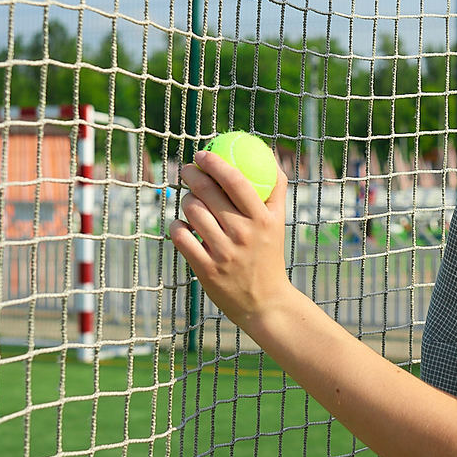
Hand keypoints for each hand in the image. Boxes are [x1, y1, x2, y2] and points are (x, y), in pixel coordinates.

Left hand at [168, 150, 292, 331]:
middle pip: (207, 192)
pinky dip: (177, 226)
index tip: (203, 154)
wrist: (265, 302)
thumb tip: (268, 155)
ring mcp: (223, 253)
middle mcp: (243, 234)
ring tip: (190, 200)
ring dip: (186, 200)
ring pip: (192, 211)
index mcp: (261, 219)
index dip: (215, 163)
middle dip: (192, 175)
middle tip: (188, 170)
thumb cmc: (269, 255)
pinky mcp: (206, 270)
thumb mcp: (279, 222)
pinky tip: (182, 225)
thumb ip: (276, 189)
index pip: (235, 180)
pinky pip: (181, 237)